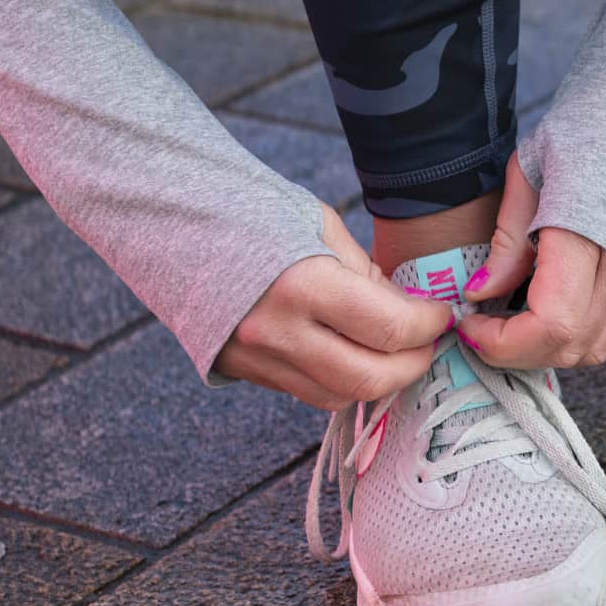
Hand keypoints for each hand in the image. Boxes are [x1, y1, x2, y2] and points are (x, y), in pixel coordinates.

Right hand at [215, 204, 452, 409]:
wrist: (164, 222)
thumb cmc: (247, 210)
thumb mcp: (319, 226)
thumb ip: (366, 274)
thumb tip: (408, 309)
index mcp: (303, 285)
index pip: (392, 329)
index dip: (430, 326)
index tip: (441, 314)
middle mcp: (278, 333)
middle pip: (371, 378)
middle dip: (415, 363)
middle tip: (430, 341)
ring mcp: (257, 359)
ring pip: (341, 396)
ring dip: (381, 380)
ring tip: (399, 351)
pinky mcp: (243, 372)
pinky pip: (310, 392)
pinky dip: (344, 380)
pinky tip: (358, 355)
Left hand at [461, 151, 605, 369]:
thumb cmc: (590, 128)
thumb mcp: (531, 170)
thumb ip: (508, 239)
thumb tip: (480, 293)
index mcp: (590, 232)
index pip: (551, 323)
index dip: (505, 341)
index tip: (472, 324)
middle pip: (573, 344)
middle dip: (518, 351)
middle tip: (483, 328)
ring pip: (598, 348)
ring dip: (550, 350)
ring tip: (515, 323)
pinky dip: (583, 339)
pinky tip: (555, 317)